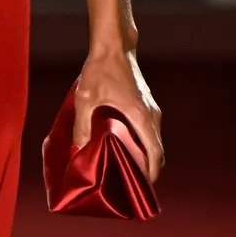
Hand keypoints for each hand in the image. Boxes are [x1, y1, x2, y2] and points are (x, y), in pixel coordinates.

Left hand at [73, 44, 164, 181]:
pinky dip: (143, 145)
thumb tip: (78, 151)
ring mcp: (151, 109)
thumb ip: (82, 126)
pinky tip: (125, 150)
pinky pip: (149, 132)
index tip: (142, 191)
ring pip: (153, 141)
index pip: (155, 154)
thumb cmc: (101, 69)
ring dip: (145, 158)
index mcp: (142, 117)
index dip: (151, 175)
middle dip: (147, 171)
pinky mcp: (146, 105)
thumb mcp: (86, 99)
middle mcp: (152, 115)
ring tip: (126, 171)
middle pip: (157, 151)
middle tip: (129, 186)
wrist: (114, 45)